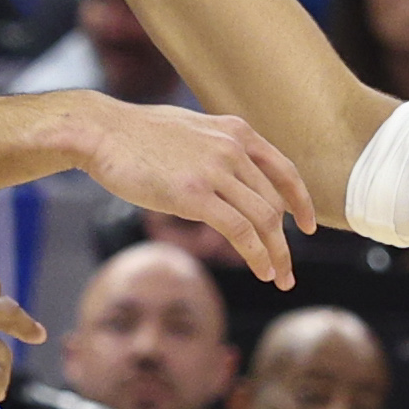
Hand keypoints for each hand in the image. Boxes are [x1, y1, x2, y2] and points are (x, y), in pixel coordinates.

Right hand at [70, 99, 316, 284]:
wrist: (100, 131)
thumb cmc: (135, 134)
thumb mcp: (189, 130)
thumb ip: (215, 149)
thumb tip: (224, 175)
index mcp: (235, 131)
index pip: (283, 169)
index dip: (301, 201)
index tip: (307, 226)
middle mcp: (232, 148)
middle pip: (275, 202)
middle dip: (286, 241)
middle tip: (287, 269)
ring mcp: (215, 170)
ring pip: (264, 219)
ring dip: (277, 254)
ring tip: (279, 278)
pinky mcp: (194, 194)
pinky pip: (240, 231)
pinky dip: (257, 255)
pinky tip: (262, 271)